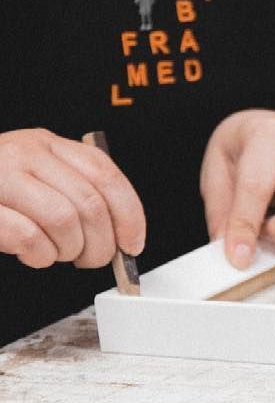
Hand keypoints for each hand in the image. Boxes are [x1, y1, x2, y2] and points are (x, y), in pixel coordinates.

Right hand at [0, 129, 145, 268]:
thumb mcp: (35, 177)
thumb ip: (72, 191)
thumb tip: (121, 232)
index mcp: (46, 143)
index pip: (105, 173)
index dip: (129, 213)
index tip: (133, 243)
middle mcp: (25, 152)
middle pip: (89, 202)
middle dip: (101, 242)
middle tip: (94, 259)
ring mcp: (0, 176)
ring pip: (63, 219)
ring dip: (68, 250)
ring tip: (58, 255)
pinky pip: (28, 236)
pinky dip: (40, 254)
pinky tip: (34, 255)